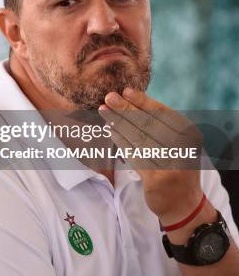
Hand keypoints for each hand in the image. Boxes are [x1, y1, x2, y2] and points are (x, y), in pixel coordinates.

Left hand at [98, 88, 203, 225]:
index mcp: (190, 134)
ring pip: (139, 138)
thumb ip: (158, 124)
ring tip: (104, 112)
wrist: (183, 203)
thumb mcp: (175, 143)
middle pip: (149, 124)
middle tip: (108, 97)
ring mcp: (171, 164)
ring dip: (119, 122)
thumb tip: (129, 100)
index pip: (163, 113)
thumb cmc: (174, 166)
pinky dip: (121, 141)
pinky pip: (134, 155)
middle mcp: (184, 148)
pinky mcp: (157, 179)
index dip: (143, 101)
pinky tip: (110, 131)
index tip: (125, 91)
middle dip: (126, 109)